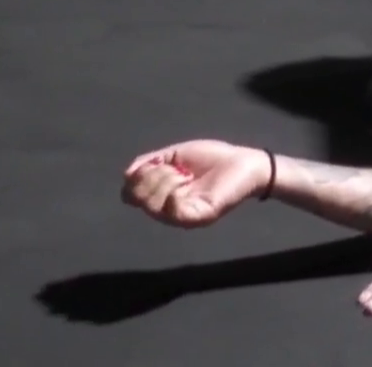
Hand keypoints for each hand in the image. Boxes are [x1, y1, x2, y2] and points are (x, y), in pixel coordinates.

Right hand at [122, 140, 269, 228]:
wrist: (244, 162)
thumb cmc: (212, 159)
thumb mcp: (175, 155)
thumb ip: (151, 161)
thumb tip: (127, 173)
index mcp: (161, 196)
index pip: (131, 196)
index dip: (135, 177)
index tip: (155, 162)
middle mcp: (169, 210)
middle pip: (138, 199)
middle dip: (150, 176)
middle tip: (175, 169)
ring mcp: (184, 216)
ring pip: (153, 206)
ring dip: (163, 182)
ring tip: (183, 174)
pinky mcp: (200, 216)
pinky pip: (175, 213)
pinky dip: (172, 196)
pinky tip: (182, 182)